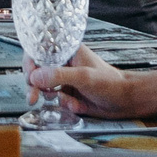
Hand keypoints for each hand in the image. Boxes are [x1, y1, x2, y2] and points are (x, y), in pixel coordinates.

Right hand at [25, 45, 156, 120]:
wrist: (126, 101)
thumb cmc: (112, 83)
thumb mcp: (84, 77)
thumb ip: (59, 76)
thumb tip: (36, 77)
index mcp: (67, 51)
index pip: (40, 50)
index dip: (31, 62)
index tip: (30, 75)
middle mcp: (64, 64)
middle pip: (37, 71)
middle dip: (35, 85)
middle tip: (33, 96)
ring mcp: (66, 80)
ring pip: (44, 88)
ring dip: (50, 97)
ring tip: (66, 101)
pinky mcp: (69, 95)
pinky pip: (57, 101)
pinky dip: (65, 105)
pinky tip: (78, 105)